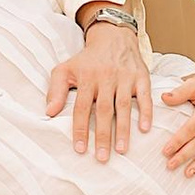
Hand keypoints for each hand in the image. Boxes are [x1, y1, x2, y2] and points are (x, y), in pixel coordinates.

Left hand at [47, 17, 153, 160]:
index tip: (80, 149)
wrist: (113, 37)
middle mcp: (106, 78)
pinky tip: (144, 129)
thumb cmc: (87, 59)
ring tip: (121, 150)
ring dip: (123, 129)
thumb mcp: (65, 69)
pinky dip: (146, 112)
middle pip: (104, 110)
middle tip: (101, 158)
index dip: (81, 128)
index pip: (82, 107)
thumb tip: (49, 112)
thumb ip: (55, 90)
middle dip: (103, 135)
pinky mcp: (141, 77)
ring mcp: (125, 78)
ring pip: (124, 106)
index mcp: (87, 78)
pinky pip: (145, 96)